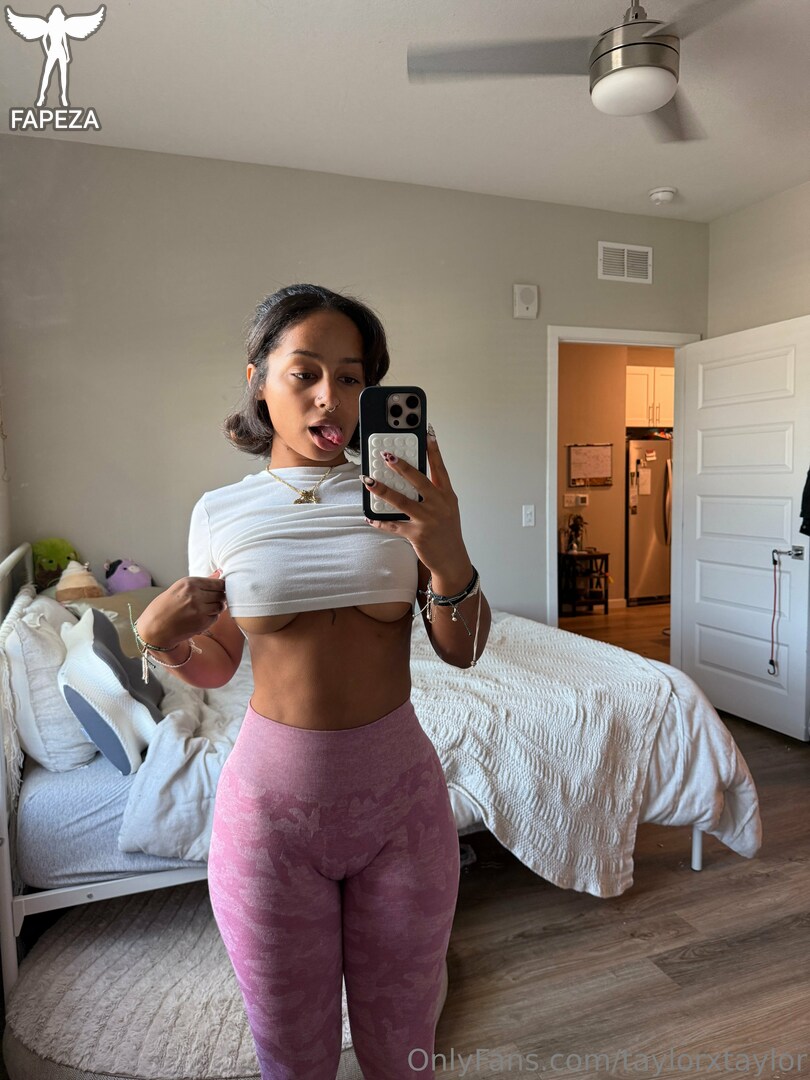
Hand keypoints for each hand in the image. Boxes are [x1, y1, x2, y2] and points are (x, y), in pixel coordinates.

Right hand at [136, 568, 227, 647]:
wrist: (155, 628)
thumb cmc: (164, 607)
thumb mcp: (179, 588)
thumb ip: (201, 582)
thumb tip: (219, 572)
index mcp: (189, 583)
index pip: (217, 582)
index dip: (220, 586)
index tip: (218, 589)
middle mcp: (196, 595)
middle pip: (221, 594)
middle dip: (219, 596)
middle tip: (210, 600)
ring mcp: (200, 610)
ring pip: (221, 606)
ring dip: (216, 607)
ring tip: (204, 608)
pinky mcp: (202, 623)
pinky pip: (216, 617)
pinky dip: (212, 616)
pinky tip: (201, 617)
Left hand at [361, 433, 468, 574]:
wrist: (452, 560)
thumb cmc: (447, 532)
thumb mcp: (446, 509)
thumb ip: (433, 493)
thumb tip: (409, 477)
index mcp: (447, 496)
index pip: (440, 468)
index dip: (433, 450)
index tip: (427, 433)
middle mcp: (439, 505)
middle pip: (418, 481)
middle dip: (401, 466)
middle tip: (387, 454)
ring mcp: (428, 520)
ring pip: (402, 501)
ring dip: (383, 490)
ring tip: (368, 480)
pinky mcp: (417, 535)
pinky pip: (393, 525)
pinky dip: (379, 522)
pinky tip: (369, 517)